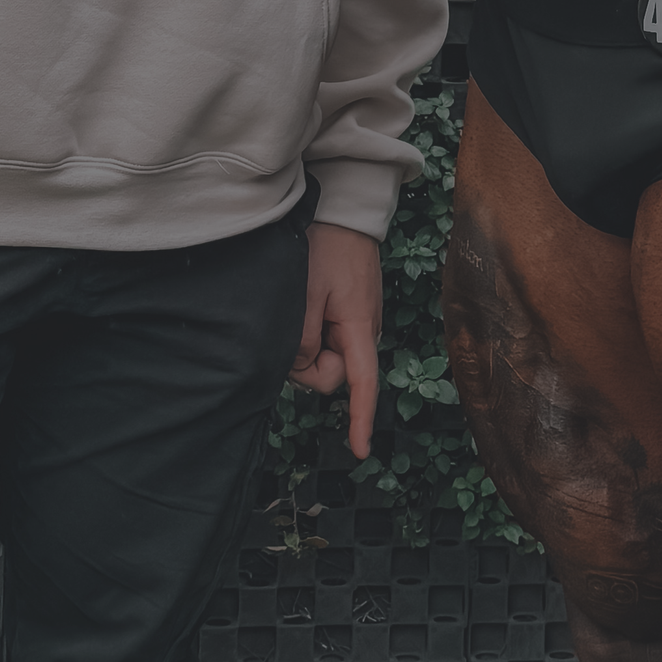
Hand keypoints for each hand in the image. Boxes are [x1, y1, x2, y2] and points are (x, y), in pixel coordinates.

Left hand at [289, 223, 382, 459]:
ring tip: (304, 300)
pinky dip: (314, 329)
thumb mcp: (306, 293)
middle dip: (308, 361)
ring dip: (308, 340)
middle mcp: (365, 331)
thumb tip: (302, 365)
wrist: (345, 210)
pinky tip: (309, 299)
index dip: (361, 420)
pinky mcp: (350, 312)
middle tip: (295, 321)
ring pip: (328, 354)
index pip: (363, 385)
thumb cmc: (326, 246)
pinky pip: (329, 336)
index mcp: (361, 329)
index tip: (359, 451)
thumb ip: (302, 338)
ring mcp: (358, 321)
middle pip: (335, 372)